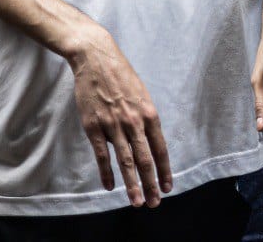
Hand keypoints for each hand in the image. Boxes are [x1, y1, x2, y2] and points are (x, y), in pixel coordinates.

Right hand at [68, 26, 172, 206]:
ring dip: (132, 184)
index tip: (168, 187)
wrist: (97, 59)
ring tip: (138, 202)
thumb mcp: (142, 95)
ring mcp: (113, 125)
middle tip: (155, 203)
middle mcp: (134, 122)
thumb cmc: (121, 76)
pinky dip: (106, 173)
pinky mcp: (94, 126)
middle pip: (145, 159)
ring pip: (125, 161)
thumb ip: (146, 118)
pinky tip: (110, 187)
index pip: (160, 149)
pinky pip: (102, 155)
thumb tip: (150, 140)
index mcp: (149, 114)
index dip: (165, 170)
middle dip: (151, 184)